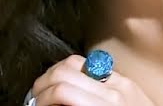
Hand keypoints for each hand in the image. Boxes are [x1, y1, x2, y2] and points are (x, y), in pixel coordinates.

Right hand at [28, 54, 154, 105]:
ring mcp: (121, 83)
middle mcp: (113, 91)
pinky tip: (71, 83)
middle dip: (44, 82)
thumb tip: (51, 103)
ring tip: (50, 86)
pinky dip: (76, 73)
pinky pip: (93, 66)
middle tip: (37, 95)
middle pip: (64, 70)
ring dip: (57, 72)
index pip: (62, 90)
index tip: (36, 104)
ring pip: (75, 62)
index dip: (42, 96)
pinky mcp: (126, 80)